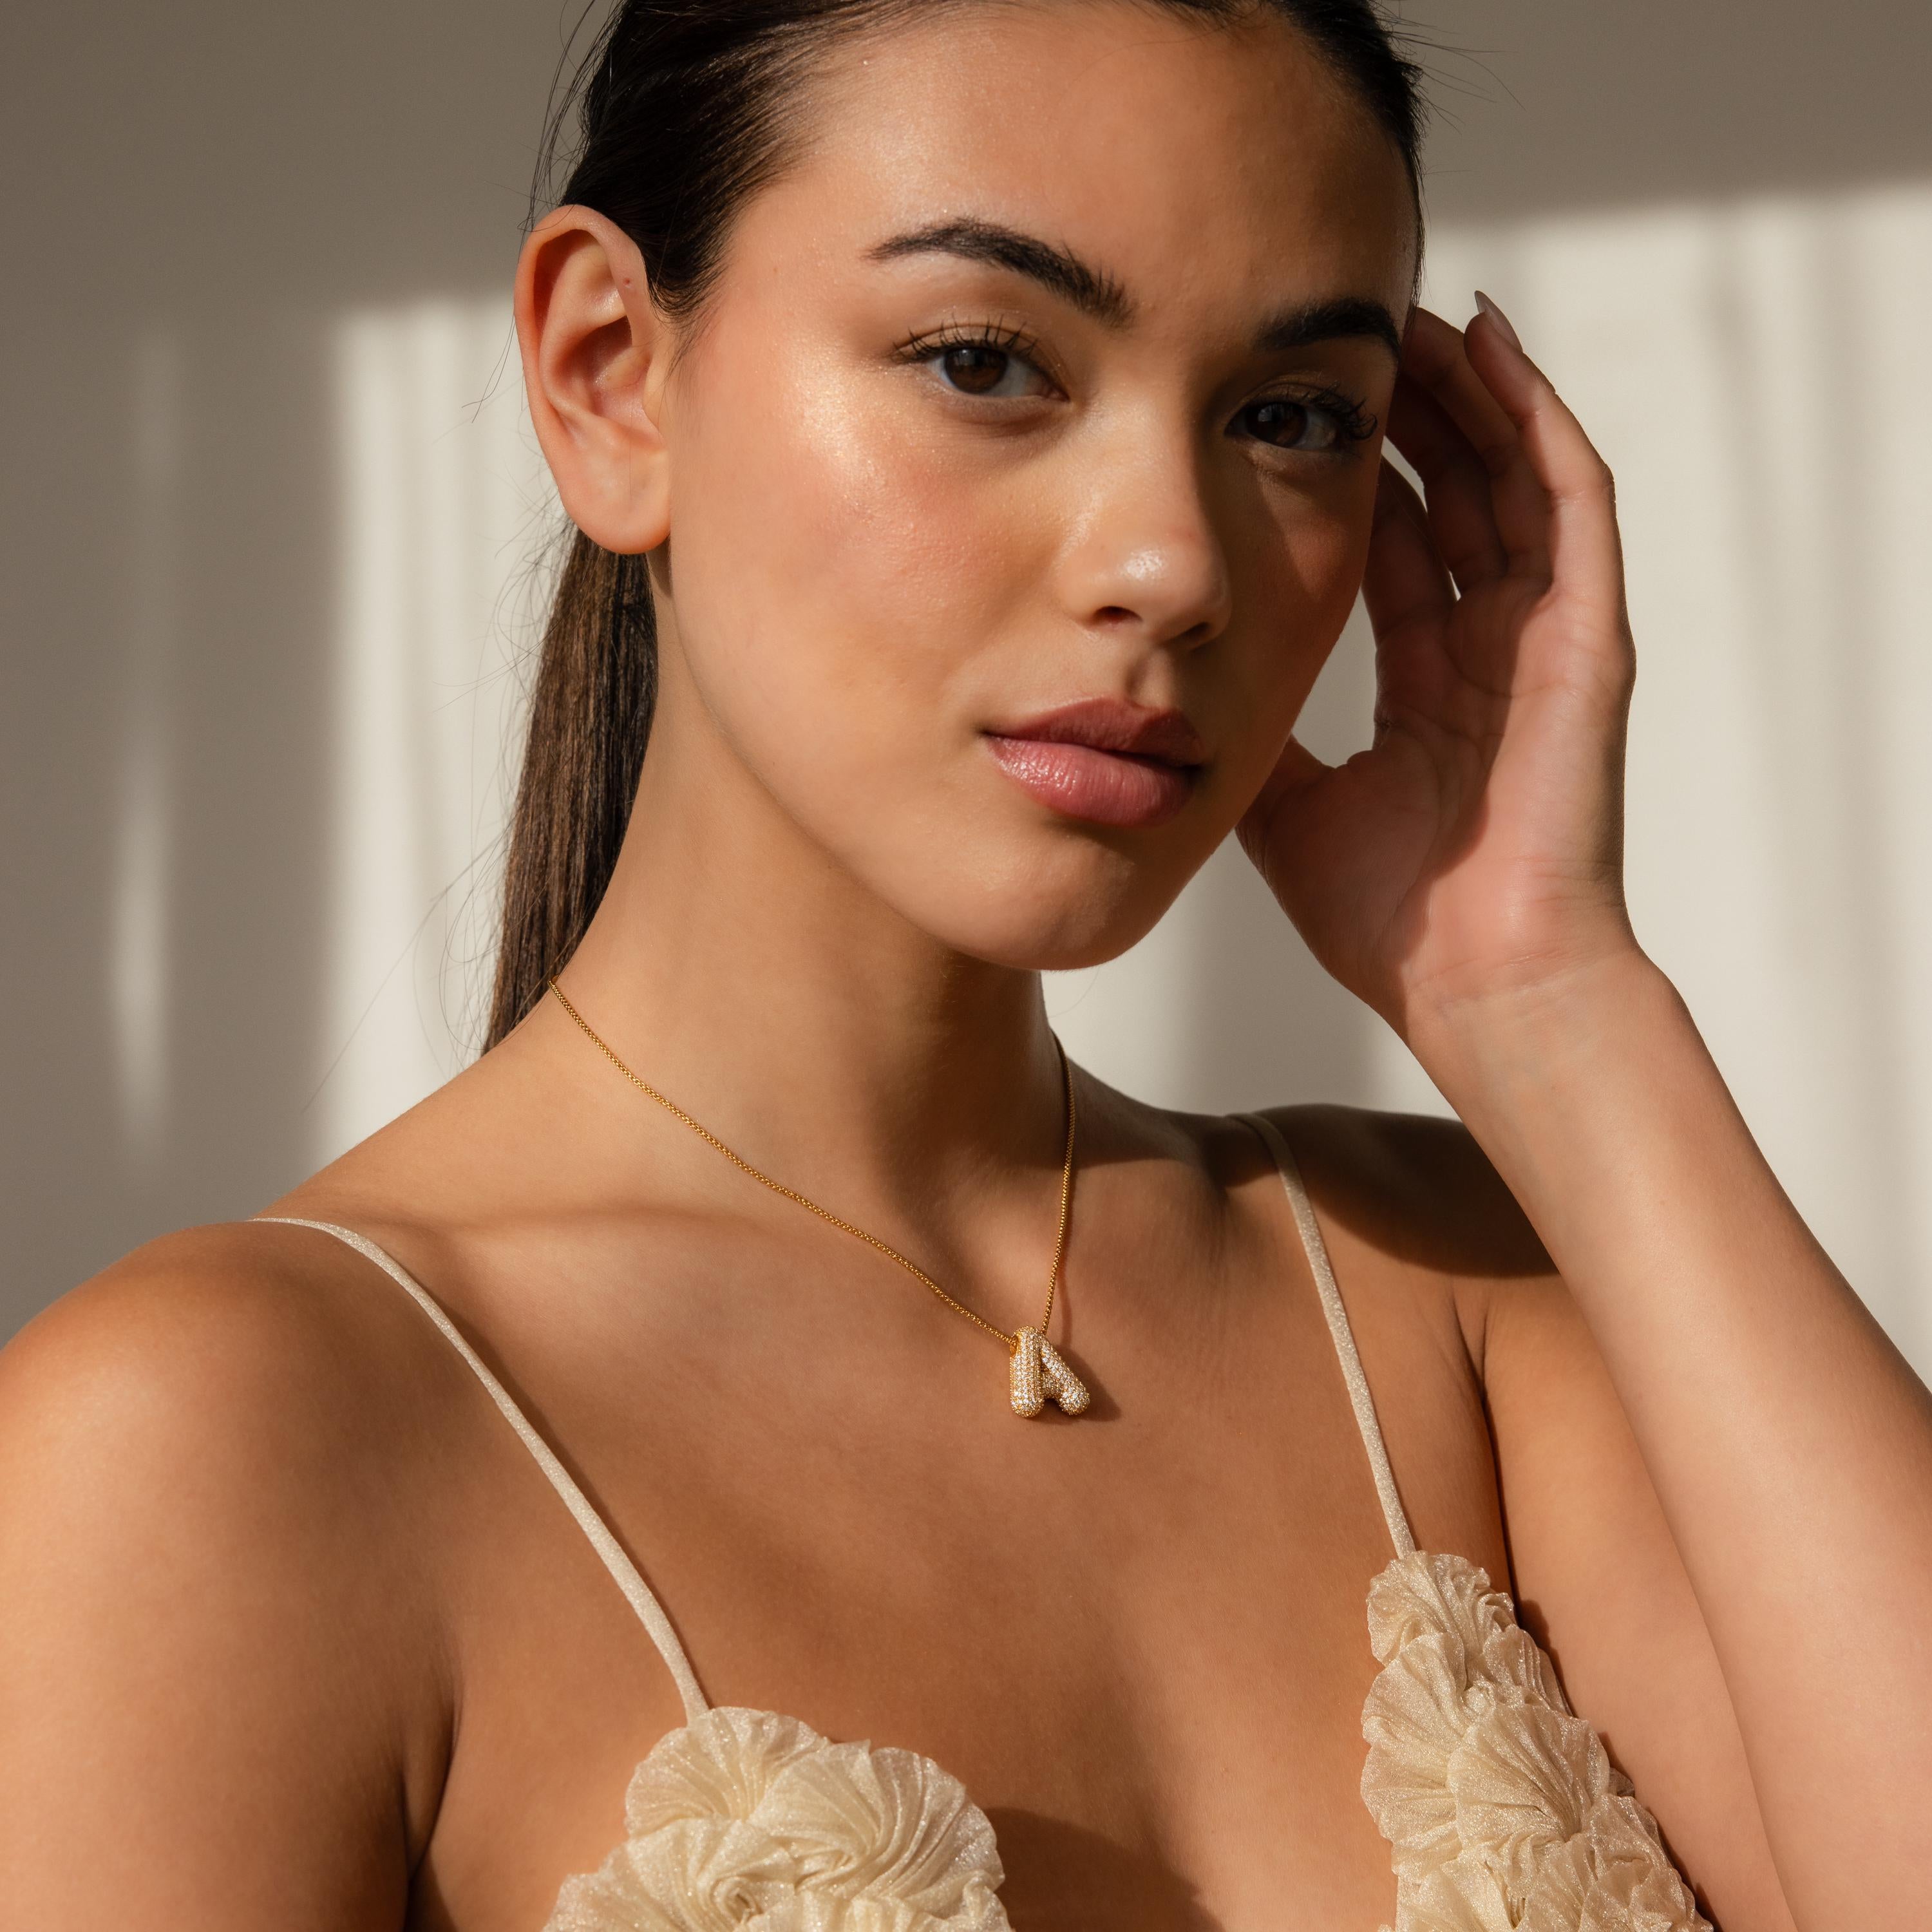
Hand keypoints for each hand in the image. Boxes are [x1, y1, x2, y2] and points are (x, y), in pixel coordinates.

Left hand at [1238, 300, 1643, 1047]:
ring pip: (1510, 476)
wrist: (1473, 983)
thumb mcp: (1286, 804)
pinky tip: (1489, 349)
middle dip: (1408, 412)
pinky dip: (1534, 421)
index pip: (1399, 549)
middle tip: (1347, 334)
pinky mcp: (1585, 639)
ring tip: (1411, 314)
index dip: (1357, 477)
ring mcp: (1543, 639)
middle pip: (1455, 494)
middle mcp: (1490, 648)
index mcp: (1431, 684)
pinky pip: (1569, 504)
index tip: (1298, 411)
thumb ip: (1252, 733)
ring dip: (1464, 392)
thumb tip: (1178, 683)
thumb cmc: (1391, 918)